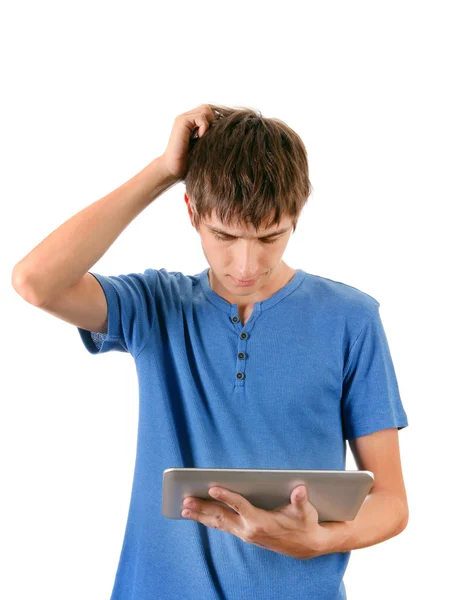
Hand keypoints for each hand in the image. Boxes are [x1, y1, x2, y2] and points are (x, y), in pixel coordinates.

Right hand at [159, 104, 217, 180]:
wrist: (173, 169)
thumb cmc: (189, 162)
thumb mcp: (204, 146)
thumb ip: (211, 136)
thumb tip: (229, 130)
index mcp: (191, 123)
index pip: (209, 112)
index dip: (216, 121)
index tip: (220, 135)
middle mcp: (187, 118)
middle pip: (208, 108)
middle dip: (214, 120)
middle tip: (213, 136)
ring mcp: (183, 118)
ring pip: (206, 110)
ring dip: (210, 123)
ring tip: (206, 137)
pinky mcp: (182, 121)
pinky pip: (201, 117)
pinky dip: (205, 127)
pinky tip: (201, 138)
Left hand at [181, 484, 328, 559]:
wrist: (306, 546)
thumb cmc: (305, 524)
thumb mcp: (305, 512)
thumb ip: (300, 500)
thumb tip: (300, 490)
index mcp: (260, 522)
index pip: (239, 506)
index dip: (226, 497)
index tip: (212, 489)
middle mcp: (249, 530)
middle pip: (222, 517)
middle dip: (202, 508)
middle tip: (186, 501)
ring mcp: (245, 533)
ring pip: (219, 523)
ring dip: (201, 516)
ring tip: (184, 509)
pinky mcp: (244, 534)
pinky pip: (223, 526)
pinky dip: (209, 520)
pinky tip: (199, 515)